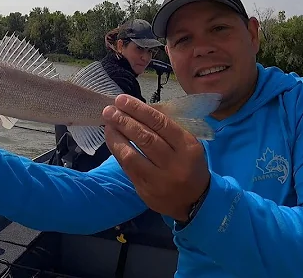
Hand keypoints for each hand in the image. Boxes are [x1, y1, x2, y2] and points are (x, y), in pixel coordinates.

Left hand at [102, 94, 210, 221]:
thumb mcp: (187, 144)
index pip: (160, 123)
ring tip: (108, 123)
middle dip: (124, 121)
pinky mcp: (145, 190)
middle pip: (145, 138)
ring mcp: (159, 179)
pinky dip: (117, 151)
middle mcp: (174, 163)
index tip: (122, 100)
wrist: (195, 201)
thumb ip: (167, 128)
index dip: (139, 110)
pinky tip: (112, 140)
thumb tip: (138, 109)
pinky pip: (127, 168)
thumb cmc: (189, 165)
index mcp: (187, 147)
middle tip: (110, 109)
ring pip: (132, 154)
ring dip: (116, 136)